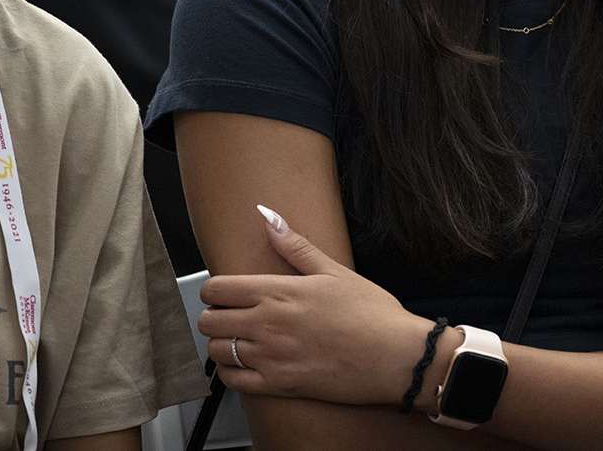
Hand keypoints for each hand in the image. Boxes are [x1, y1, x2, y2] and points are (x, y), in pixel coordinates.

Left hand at [199, 205, 433, 404]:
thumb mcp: (336, 271)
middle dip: (216, 316)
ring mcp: (270, 357)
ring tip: (242, 339)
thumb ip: (296, 246)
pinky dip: (231, 372)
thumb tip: (269, 218)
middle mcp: (267, 324)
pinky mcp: (277, 385)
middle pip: (208, 321)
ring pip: (216, 352)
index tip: (227, 292)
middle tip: (233, 315)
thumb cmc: (371, 313)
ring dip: (223, 344)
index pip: (216, 289)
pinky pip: (232, 381)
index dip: (215, 290)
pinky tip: (247, 364)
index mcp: (279, 292)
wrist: (394, 356)